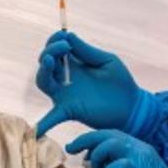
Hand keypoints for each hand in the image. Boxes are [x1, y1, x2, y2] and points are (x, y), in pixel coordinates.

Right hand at [35, 31, 158, 137]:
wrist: (131, 107)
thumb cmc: (120, 82)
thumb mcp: (106, 61)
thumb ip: (87, 51)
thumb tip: (69, 35)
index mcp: (74, 63)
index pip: (55, 48)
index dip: (55, 40)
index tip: (64, 37)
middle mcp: (65, 77)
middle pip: (46, 62)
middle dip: (49, 51)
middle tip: (63, 47)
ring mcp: (65, 94)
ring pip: (44, 81)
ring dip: (43, 71)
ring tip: (49, 61)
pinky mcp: (69, 111)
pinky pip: (52, 117)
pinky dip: (43, 124)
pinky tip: (36, 132)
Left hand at [67, 130, 167, 167]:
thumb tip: (98, 166)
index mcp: (141, 149)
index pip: (113, 134)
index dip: (93, 139)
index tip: (78, 147)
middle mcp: (140, 149)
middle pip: (108, 134)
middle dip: (86, 140)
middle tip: (71, 148)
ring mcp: (140, 158)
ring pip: (109, 144)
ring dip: (96, 156)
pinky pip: (114, 165)